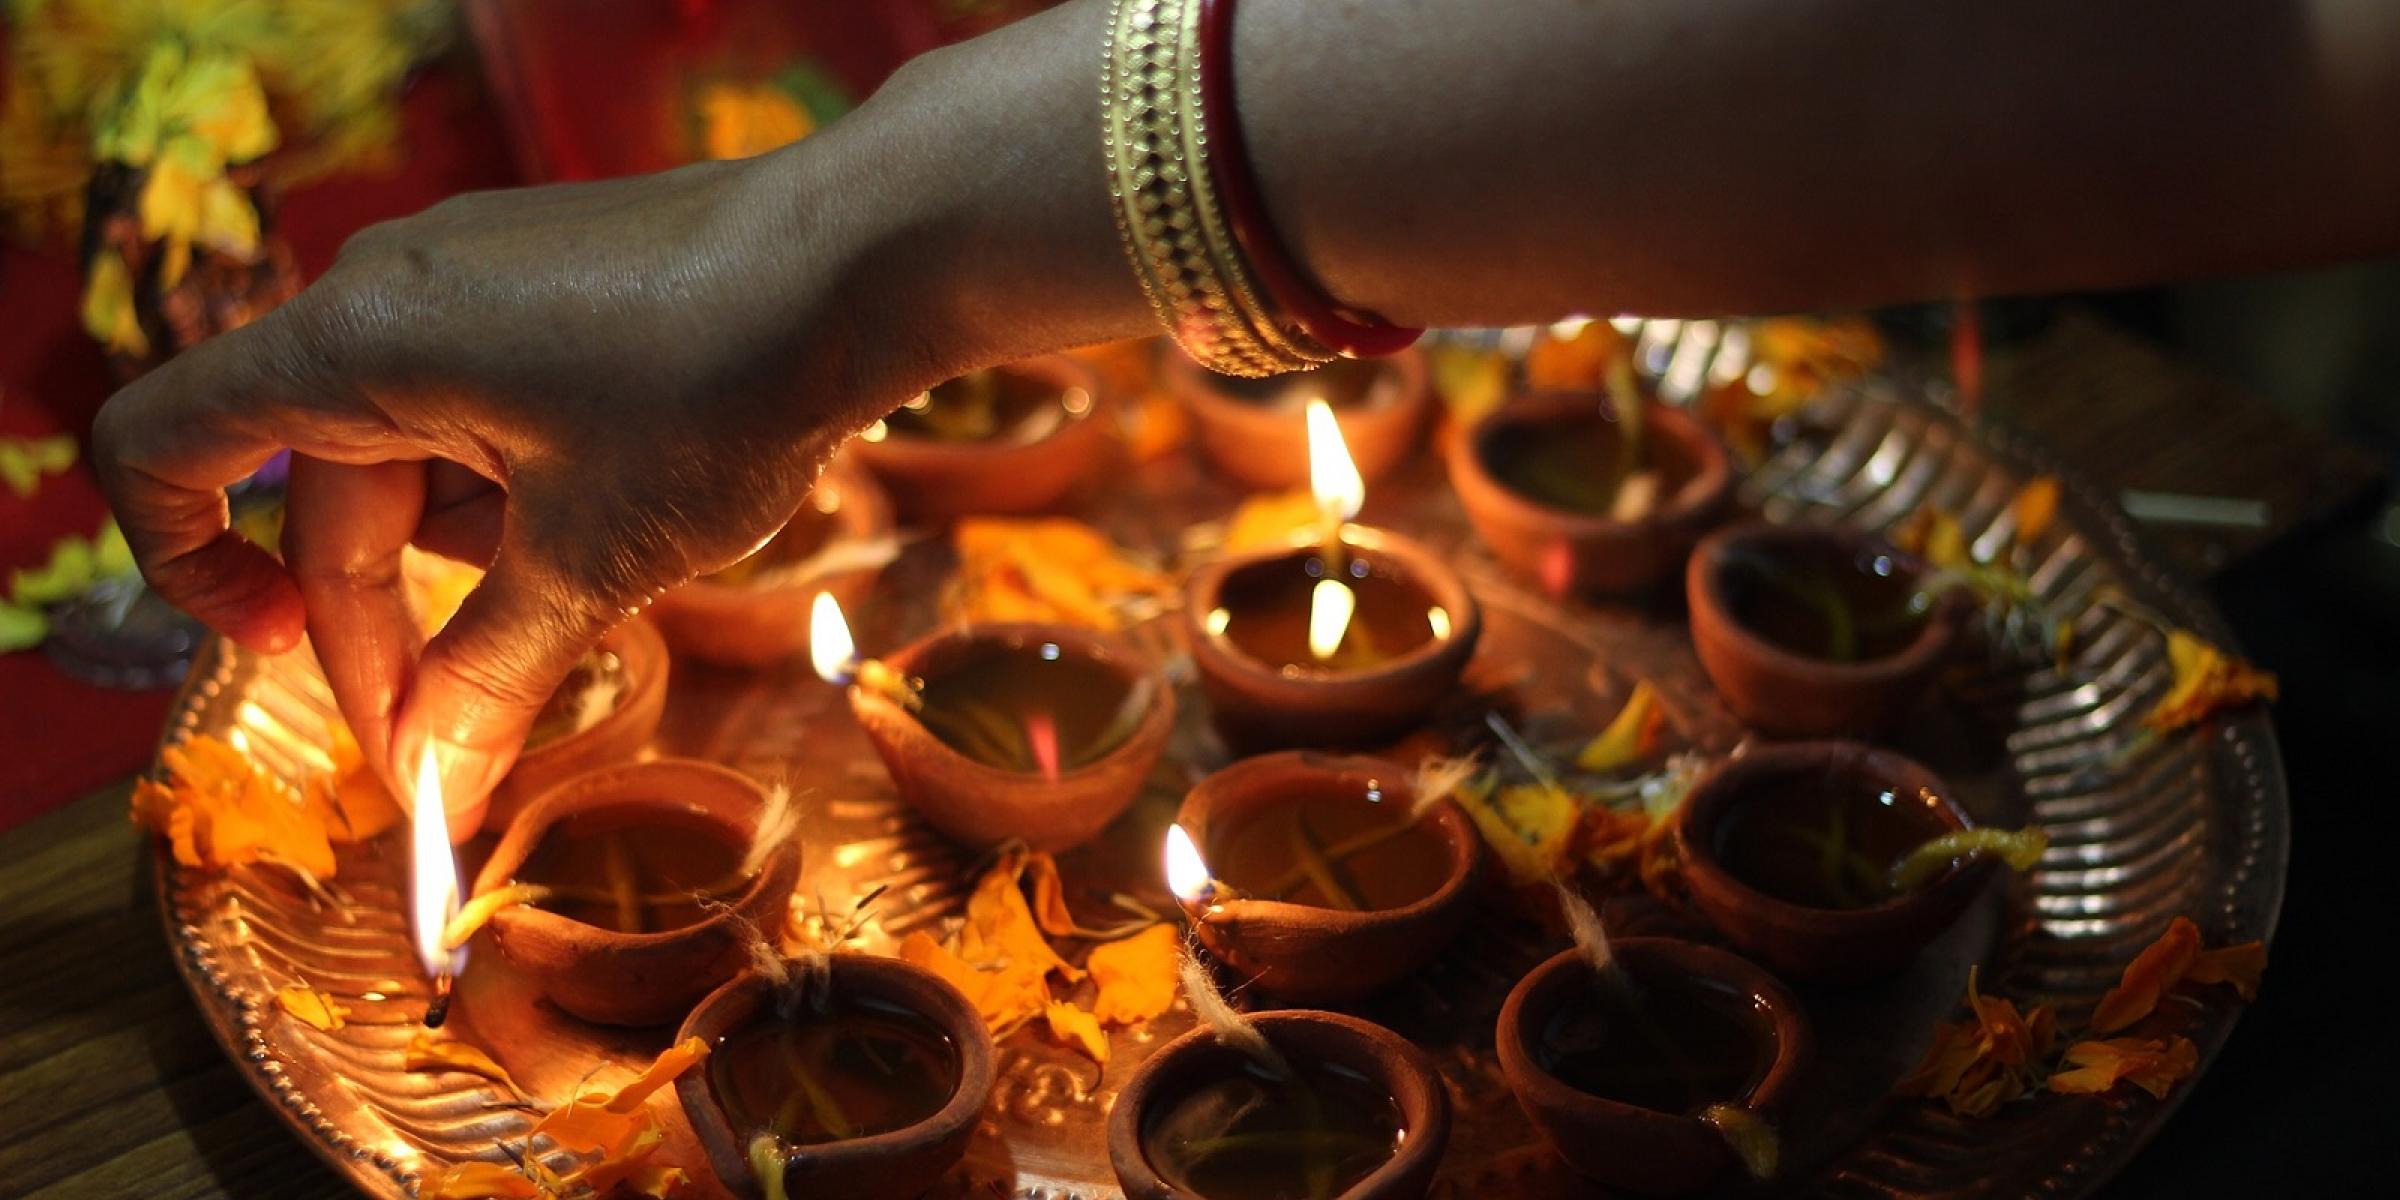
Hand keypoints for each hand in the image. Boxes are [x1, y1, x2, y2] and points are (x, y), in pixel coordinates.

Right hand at [92, 5, 1148, 828]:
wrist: (866, 254)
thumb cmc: (717, 387)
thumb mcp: (593, 558)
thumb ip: (490, 674)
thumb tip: (433, 786)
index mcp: (351, 343)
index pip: (167, 445)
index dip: (188, 566)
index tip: (279, 657)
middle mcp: (388, 293)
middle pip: (325, 490)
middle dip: (386, 630)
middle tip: (459, 748)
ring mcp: (472, 279)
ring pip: (420, 460)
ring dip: (479, 561)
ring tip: (596, 590)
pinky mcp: (549, 285)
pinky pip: (487, 410)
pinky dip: (526, 493)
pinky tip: (624, 527)